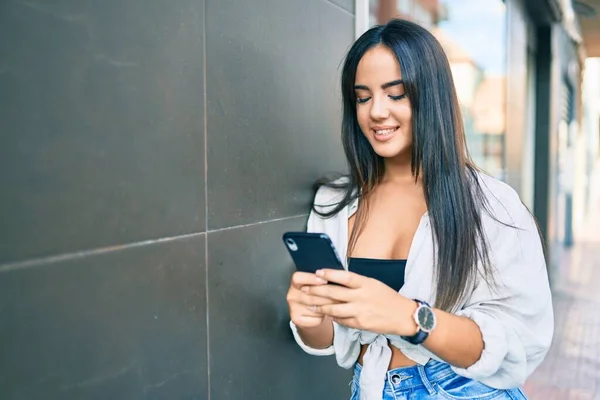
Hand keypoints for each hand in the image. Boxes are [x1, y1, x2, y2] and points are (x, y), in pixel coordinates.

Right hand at [286, 271, 340, 328]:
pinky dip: (323, 316)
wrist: (310, 315)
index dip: (311, 279)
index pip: (298, 278)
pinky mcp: (297, 319)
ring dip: (328, 306)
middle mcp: (291, 295)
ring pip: (314, 307)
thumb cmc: (316, 296)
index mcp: (295, 283)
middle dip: (327, 295)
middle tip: (340, 295)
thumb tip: (333, 279)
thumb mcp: (317, 285)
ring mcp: (293, 308)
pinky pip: (314, 318)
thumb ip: (321, 281)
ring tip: (338, 304)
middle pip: (310, 294)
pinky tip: (327, 313)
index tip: (325, 280)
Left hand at [304, 269, 418, 335]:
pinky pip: (341, 320)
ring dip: (319, 306)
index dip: (329, 274)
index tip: (317, 272)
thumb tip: (336, 279)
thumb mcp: (373, 284)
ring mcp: (360, 311)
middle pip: (334, 293)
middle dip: (316, 291)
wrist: (403, 316)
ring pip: (333, 309)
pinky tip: (324, 314)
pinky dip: (332, 316)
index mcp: (366, 283)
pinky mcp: (360, 324)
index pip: (344, 277)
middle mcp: (361, 296)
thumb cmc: (388, 297)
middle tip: (305, 289)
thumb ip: (356, 283)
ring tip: (309, 304)